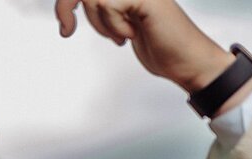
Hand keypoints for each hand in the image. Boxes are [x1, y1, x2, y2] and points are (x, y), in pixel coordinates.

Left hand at [54, 0, 232, 93]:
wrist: (187, 60)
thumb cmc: (158, 46)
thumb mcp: (120, 25)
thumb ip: (104, 10)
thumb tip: (68, 6)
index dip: (65, 3)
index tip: (65, 27)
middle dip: (66, 6)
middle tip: (67, 31)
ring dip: (99, 23)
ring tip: (119, 37)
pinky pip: (109, 5)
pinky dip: (112, 26)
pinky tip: (129, 36)